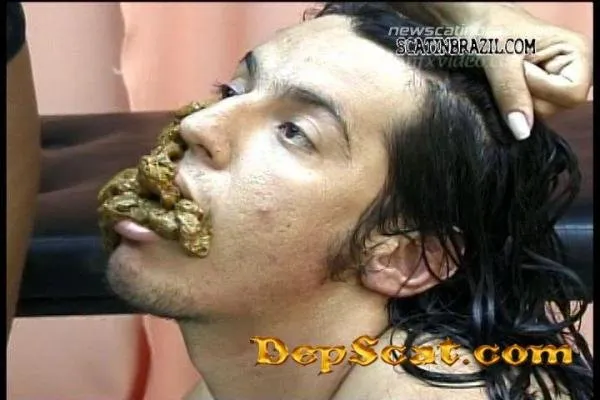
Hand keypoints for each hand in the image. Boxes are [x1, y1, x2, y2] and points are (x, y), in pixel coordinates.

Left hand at [464, 6, 591, 138]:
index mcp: (576, 54)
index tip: (520, 70)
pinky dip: (510, 104)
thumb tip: (522, 131)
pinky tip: (503, 87)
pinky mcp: (536, 94)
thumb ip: (511, 93)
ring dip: (515, 101)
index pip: (571, 95)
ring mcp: (553, 85)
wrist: (471, 24)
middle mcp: (570, 72)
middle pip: (556, 108)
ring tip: (505, 77)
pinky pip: (525, 113)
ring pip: (539, 114)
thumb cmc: (490, 30)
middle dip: (526, 97)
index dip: (541, 89)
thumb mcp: (500, 60)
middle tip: (509, 73)